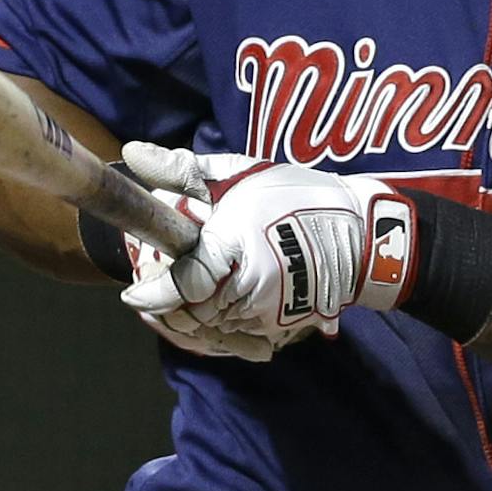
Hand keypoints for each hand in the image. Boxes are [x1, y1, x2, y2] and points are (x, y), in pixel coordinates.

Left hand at [119, 142, 417, 345]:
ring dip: (195, 317)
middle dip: (171, 306)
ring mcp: (266, 313)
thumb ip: (183, 171)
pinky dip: (221, 325)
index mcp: (234, 246)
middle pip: (192, 312)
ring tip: (190, 295)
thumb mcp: (239, 175)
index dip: (154, 294)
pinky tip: (219, 304)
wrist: (359, 232)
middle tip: (160, 291)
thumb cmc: (295, 195)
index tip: (133, 294)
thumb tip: (132, 154)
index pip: (183, 284)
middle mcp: (248, 286)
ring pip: (212, 329)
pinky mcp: (280, 328)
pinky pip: (236, 336)